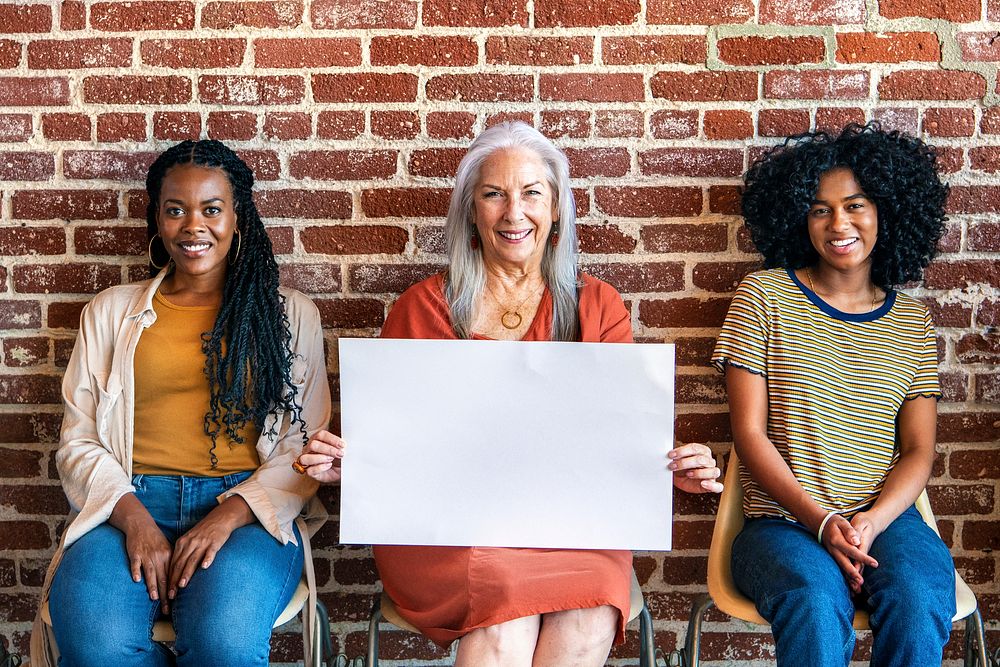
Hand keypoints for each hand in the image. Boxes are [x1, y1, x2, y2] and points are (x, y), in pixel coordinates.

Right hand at [111, 494, 172, 612]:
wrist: (141, 524)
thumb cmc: (154, 539)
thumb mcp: (166, 549)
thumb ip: (168, 564)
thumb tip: (172, 581)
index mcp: (168, 556)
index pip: (172, 576)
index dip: (172, 590)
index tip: (173, 603)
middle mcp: (159, 556)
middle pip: (163, 577)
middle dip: (165, 594)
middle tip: (166, 609)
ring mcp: (147, 555)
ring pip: (150, 572)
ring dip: (152, 585)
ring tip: (154, 598)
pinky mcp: (135, 553)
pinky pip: (136, 563)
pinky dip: (136, 571)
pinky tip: (136, 580)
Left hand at [167, 496, 251, 599]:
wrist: (219, 518)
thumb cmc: (203, 532)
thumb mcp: (189, 540)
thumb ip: (182, 554)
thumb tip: (174, 573)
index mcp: (182, 543)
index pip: (173, 563)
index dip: (169, 578)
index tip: (167, 591)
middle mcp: (190, 543)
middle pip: (180, 563)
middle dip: (174, 580)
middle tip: (171, 594)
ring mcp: (202, 542)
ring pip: (192, 559)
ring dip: (187, 573)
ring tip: (182, 585)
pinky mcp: (215, 542)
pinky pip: (210, 552)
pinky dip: (207, 559)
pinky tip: (205, 567)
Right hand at [296, 430, 345, 483]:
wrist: (340, 471)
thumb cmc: (339, 458)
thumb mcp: (341, 450)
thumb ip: (341, 445)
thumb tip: (343, 444)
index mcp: (317, 440)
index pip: (320, 435)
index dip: (332, 439)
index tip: (342, 445)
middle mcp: (309, 449)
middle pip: (313, 445)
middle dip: (329, 449)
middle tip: (339, 454)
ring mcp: (307, 461)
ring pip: (306, 458)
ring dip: (321, 458)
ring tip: (332, 459)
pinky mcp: (310, 472)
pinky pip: (310, 470)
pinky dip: (321, 467)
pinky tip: (329, 466)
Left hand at [668, 442, 723, 493]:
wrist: (678, 478)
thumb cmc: (679, 467)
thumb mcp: (676, 459)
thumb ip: (675, 454)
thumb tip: (669, 453)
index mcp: (702, 451)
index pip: (695, 448)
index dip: (682, 451)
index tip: (671, 455)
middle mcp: (709, 461)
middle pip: (701, 460)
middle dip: (684, 463)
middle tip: (673, 466)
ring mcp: (712, 473)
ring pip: (713, 471)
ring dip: (699, 473)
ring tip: (688, 474)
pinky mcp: (712, 485)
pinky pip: (718, 486)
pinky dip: (712, 485)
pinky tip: (703, 484)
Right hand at [820, 513, 877, 593]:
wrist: (821, 525)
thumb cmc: (835, 523)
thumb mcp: (842, 522)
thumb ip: (849, 531)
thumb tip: (856, 541)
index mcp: (837, 541)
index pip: (852, 551)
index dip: (864, 558)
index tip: (875, 563)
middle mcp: (834, 550)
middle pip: (844, 563)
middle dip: (853, 573)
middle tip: (861, 582)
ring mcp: (832, 555)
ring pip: (841, 569)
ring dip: (849, 579)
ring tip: (857, 589)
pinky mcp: (833, 558)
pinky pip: (840, 569)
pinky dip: (845, 578)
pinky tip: (851, 586)